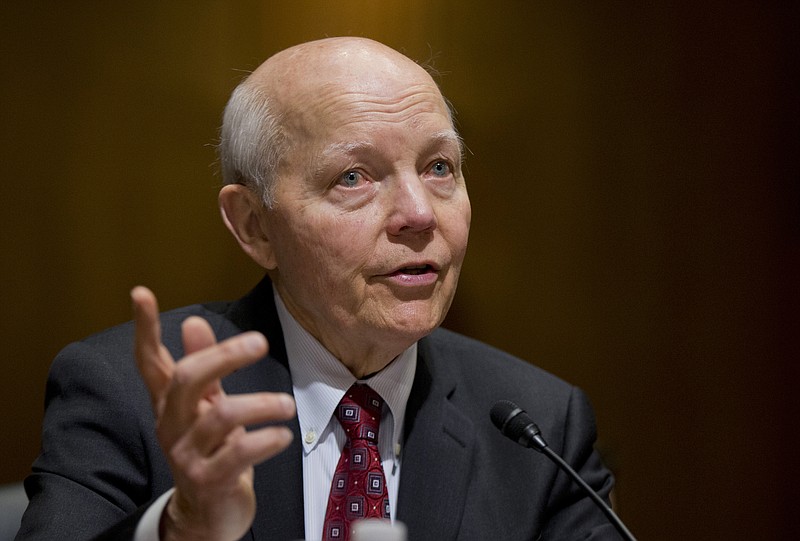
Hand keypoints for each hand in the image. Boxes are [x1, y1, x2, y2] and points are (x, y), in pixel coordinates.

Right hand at [131, 286, 294, 540]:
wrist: (208, 514)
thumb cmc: (214, 450)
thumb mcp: (208, 406)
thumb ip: (204, 366)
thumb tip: (192, 321)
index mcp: (171, 403)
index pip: (150, 361)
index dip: (144, 328)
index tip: (141, 293)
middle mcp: (173, 425)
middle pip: (187, 379)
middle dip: (224, 355)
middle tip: (260, 341)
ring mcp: (187, 454)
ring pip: (220, 416)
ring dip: (261, 404)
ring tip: (287, 405)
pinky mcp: (209, 480)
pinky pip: (239, 453)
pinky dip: (267, 440)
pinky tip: (282, 436)